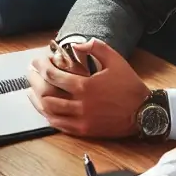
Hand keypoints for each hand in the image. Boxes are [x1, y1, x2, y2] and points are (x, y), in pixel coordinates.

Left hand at [27, 38, 149, 137]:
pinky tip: (44, 109)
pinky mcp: (84, 130)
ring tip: (32, 91)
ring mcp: (81, 120)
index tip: (36, 61)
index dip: (40, 67)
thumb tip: (77, 45)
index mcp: (85, 86)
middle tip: (30, 75)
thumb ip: (95, 47)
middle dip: (34, 82)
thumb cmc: (129, 85)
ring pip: (49, 112)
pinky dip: (48, 116)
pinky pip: (59, 125)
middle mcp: (80, 104)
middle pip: (45, 94)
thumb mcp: (115, 60)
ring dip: (37, 101)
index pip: (53, 75)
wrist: (144, 112)